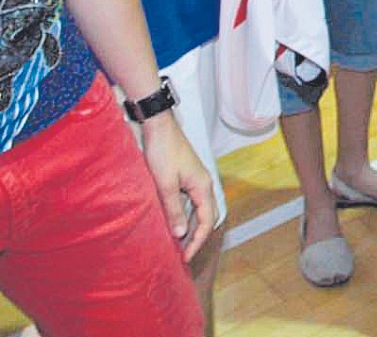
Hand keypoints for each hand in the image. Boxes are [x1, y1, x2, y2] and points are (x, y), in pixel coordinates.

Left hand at [140, 115, 215, 261]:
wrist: (160, 128)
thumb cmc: (163, 152)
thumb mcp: (166, 184)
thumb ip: (174, 210)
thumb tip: (180, 234)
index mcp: (203, 186)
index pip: (207, 221)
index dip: (197, 241)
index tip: (185, 257)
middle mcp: (204, 184)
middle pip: (207, 217)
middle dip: (197, 237)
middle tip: (183, 254)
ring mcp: (196, 181)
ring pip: (200, 210)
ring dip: (191, 227)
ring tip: (178, 243)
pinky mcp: (187, 178)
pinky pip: (192, 203)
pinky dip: (186, 217)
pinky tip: (174, 222)